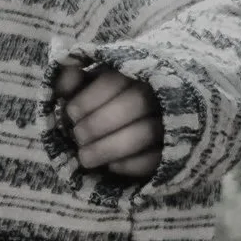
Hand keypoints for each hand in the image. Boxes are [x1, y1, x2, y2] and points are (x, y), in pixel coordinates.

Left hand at [54, 58, 163, 181]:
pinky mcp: (174, 149)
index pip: (115, 80)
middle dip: (98, 124)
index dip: (90, 98)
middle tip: (77, 137)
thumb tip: (65, 83)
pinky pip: (158, 158)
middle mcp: (158, 93)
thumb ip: (73, 81)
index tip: (71, 114)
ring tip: (84, 158)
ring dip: (110, 147)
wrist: (136, 124)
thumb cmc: (104, 102)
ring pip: (147, 132)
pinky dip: (133, 164)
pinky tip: (111, 167)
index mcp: (134, 73)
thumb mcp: (88, 86)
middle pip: (136, 103)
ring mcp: (170, 122)